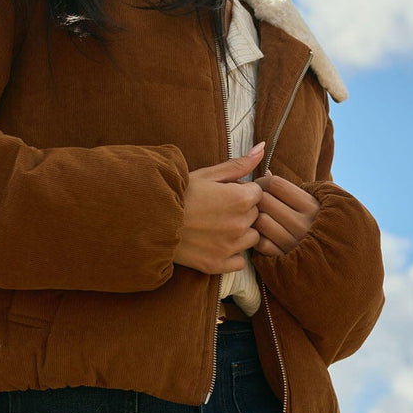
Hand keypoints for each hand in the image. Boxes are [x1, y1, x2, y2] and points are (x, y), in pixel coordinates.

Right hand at [173, 144, 264, 274]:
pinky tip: (215, 244)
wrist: (150, 219)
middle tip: (217, 209)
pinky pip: (239, 261)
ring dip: (240, 233)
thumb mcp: (207, 174)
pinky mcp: (218, 264)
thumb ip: (238, 164)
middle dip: (243, 211)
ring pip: (251, 239)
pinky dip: (232, 254)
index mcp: (240, 199)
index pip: (258, 194)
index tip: (226, 193)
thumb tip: (262, 148)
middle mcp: (240, 224)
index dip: (243, 191)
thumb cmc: (177, 194)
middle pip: (255, 216)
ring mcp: (229, 247)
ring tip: (217, 227)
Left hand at [254, 173, 318, 257]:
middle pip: (263, 200)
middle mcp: (303, 224)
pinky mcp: (285, 260)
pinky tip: (263, 235)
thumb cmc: (321, 224)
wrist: (339, 259)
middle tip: (254, 201)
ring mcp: (293, 243)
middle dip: (255, 199)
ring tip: (258, 217)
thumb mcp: (314, 203)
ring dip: (254, 218)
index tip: (259, 186)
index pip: (275, 184)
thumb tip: (266, 173)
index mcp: (312, 206)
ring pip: (259, 221)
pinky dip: (258, 238)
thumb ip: (291, 189)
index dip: (261, 182)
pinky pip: (260, 243)